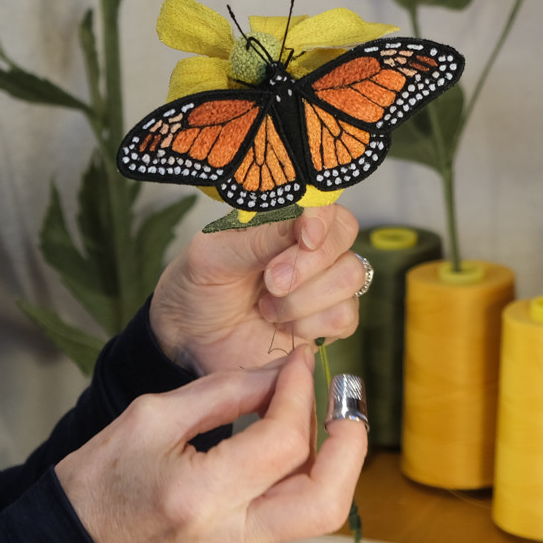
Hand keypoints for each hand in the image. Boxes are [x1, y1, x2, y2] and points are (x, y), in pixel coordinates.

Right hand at [56, 345, 367, 542]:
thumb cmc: (96, 479)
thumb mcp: (151, 416)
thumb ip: (222, 392)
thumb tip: (279, 373)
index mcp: (198, 494)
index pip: (282, 442)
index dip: (300, 392)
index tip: (299, 361)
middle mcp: (227, 533)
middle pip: (325, 499)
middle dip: (349, 444)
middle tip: (345, 400)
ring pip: (318, 512)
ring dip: (334, 460)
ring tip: (324, 413)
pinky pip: (290, 512)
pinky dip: (304, 471)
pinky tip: (291, 435)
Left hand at [149, 203, 364, 374]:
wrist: (192, 338)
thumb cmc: (198, 285)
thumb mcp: (213, 257)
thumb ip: (256, 240)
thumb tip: (299, 220)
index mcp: (282, 218)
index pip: (323, 203)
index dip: (320, 218)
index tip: (305, 236)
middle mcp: (308, 246)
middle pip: (345, 234)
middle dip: (309, 262)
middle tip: (271, 282)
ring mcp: (322, 283)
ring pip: (351, 276)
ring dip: (304, 298)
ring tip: (266, 307)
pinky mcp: (327, 321)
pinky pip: (346, 316)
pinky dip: (312, 325)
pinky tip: (283, 327)